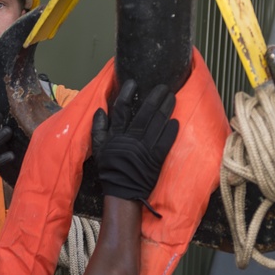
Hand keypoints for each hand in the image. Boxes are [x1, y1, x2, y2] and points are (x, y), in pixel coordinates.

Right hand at [92, 80, 177, 203]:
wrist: (122, 191)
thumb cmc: (110, 169)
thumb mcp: (98, 149)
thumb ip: (98, 129)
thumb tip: (100, 110)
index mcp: (116, 135)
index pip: (121, 109)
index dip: (126, 94)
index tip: (133, 83)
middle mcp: (131, 138)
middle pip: (144, 113)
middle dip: (154, 97)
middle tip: (163, 87)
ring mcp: (144, 148)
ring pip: (157, 124)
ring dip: (166, 109)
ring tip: (172, 97)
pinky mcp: (156, 158)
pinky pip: (165, 142)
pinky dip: (170, 131)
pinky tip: (176, 121)